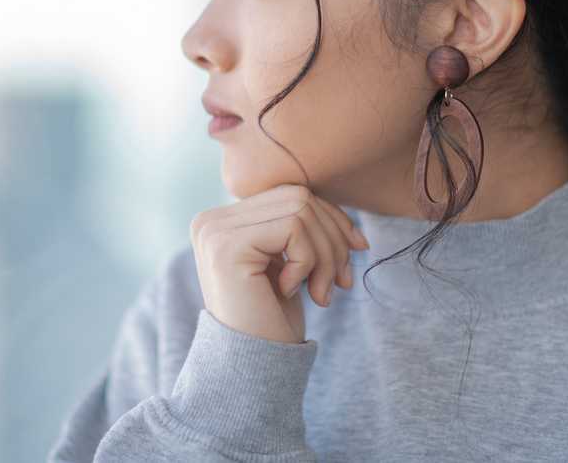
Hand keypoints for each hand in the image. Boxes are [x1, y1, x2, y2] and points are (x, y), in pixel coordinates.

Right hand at [189, 184, 369, 343]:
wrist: (249, 372)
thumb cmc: (272, 320)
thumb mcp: (290, 265)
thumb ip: (303, 229)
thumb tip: (352, 226)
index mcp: (223, 220)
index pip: (291, 194)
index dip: (331, 220)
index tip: (356, 252)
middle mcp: (211, 219)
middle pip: (299, 197)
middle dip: (333, 238)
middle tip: (340, 282)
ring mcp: (214, 230)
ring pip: (301, 209)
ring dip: (325, 254)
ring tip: (321, 292)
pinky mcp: (226, 245)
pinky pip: (294, 228)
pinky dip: (308, 262)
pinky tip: (291, 292)